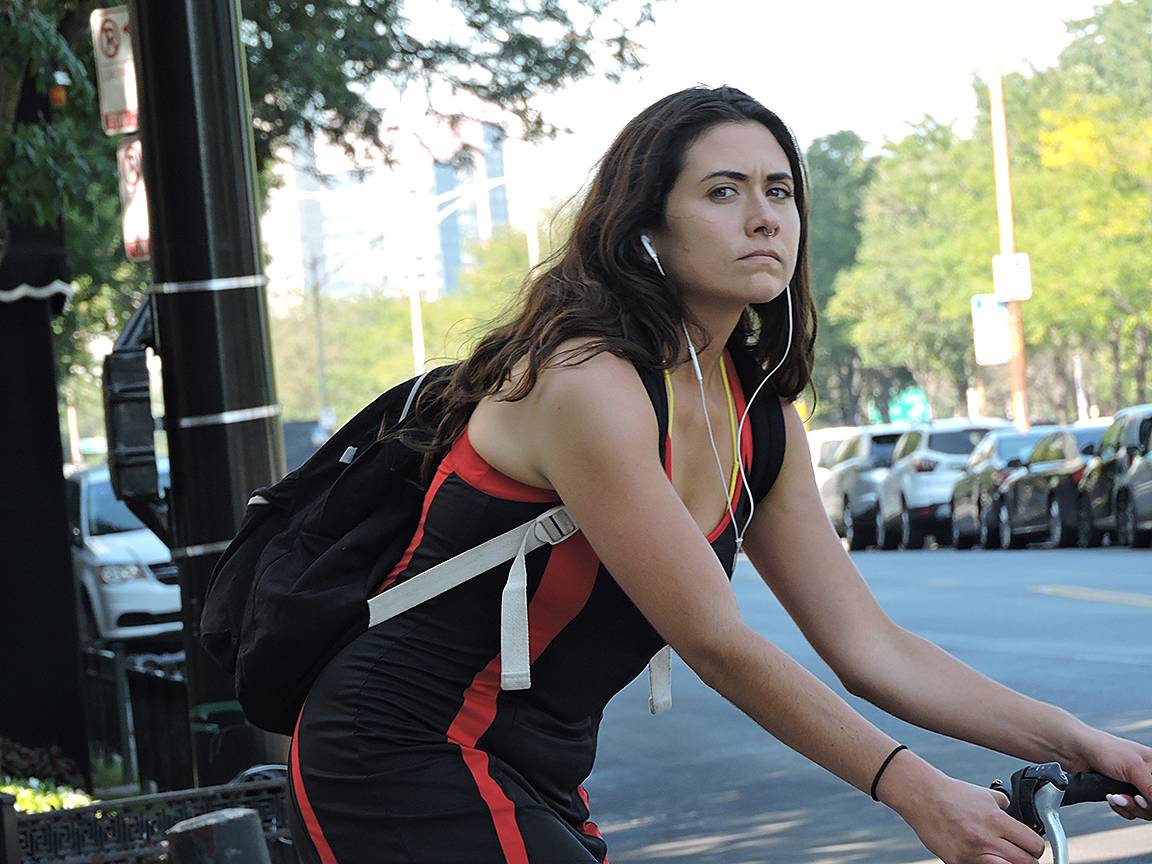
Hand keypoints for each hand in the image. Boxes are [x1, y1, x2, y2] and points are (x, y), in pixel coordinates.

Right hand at [889, 772, 1045, 863]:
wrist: (923, 796)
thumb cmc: (952, 794)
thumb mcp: (985, 794)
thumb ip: (1004, 806)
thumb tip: (1017, 817)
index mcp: (996, 820)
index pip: (1034, 844)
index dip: (1036, 846)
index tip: (1032, 846)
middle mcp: (986, 839)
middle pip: (1025, 862)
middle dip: (1028, 860)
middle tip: (1023, 855)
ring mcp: (971, 853)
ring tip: (1005, 858)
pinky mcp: (957, 862)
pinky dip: (985, 863)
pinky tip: (983, 857)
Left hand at [1073, 727, 1151, 820]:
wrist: (1076, 752)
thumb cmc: (1103, 749)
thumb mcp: (1133, 767)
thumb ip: (1151, 787)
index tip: (1142, 798)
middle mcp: (1147, 777)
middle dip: (1141, 805)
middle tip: (1131, 798)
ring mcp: (1134, 786)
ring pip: (1143, 810)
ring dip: (1128, 806)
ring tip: (1115, 796)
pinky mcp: (1121, 794)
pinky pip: (1129, 811)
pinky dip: (1120, 807)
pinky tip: (1110, 797)